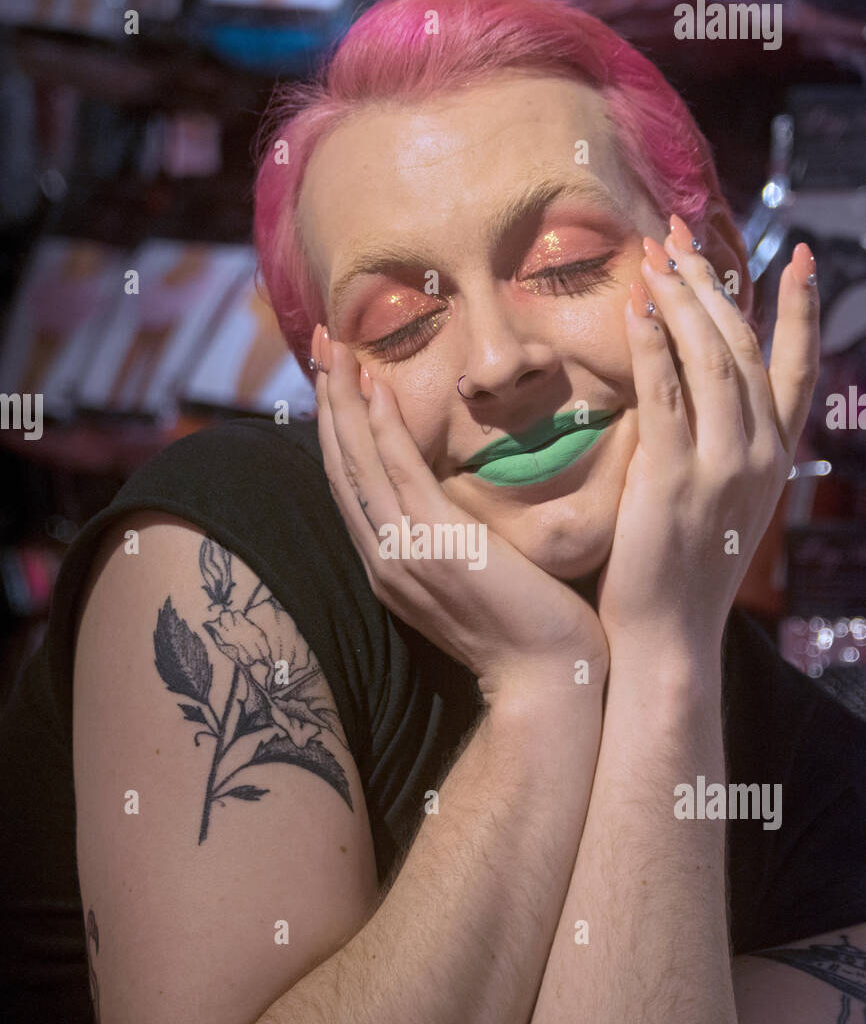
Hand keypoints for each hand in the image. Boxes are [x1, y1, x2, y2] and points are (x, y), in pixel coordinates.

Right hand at [313, 325, 608, 703]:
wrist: (548, 679)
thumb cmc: (528, 628)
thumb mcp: (477, 574)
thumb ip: (455, 537)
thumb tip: (461, 500)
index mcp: (391, 564)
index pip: (352, 483)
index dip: (338, 427)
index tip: (337, 378)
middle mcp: (383, 559)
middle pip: (341, 466)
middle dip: (328, 401)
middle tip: (322, 343)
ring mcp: (404, 553)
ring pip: (357, 464)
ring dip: (343, 402)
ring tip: (336, 350)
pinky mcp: (436, 546)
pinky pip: (398, 475)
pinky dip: (381, 430)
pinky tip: (376, 389)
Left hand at [596, 221, 819, 658]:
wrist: (669, 638)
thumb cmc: (684, 572)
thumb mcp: (724, 506)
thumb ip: (726, 452)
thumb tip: (704, 405)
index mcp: (776, 458)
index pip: (797, 366)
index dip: (799, 309)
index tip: (796, 257)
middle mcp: (760, 453)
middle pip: (744, 346)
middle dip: (715, 282)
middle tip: (682, 234)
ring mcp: (721, 464)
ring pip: (710, 358)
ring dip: (683, 297)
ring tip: (655, 253)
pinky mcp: (673, 476)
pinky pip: (665, 391)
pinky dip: (653, 341)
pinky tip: (637, 305)